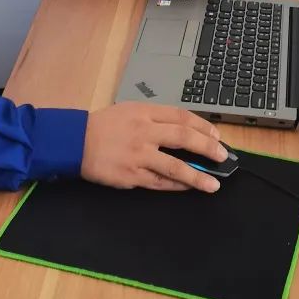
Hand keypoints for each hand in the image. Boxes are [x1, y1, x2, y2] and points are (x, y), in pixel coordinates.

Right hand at [80, 102, 224, 192]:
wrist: (76, 141)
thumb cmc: (104, 126)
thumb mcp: (130, 111)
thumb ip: (155, 119)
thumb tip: (185, 132)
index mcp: (145, 113)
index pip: (182, 117)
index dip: (203, 127)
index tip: (217, 136)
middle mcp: (144, 132)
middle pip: (184, 138)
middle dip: (208, 148)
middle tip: (223, 157)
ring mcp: (139, 155)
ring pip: (176, 167)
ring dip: (198, 176)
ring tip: (214, 185)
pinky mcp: (132, 175)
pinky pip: (160, 183)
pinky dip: (177, 186)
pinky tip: (188, 187)